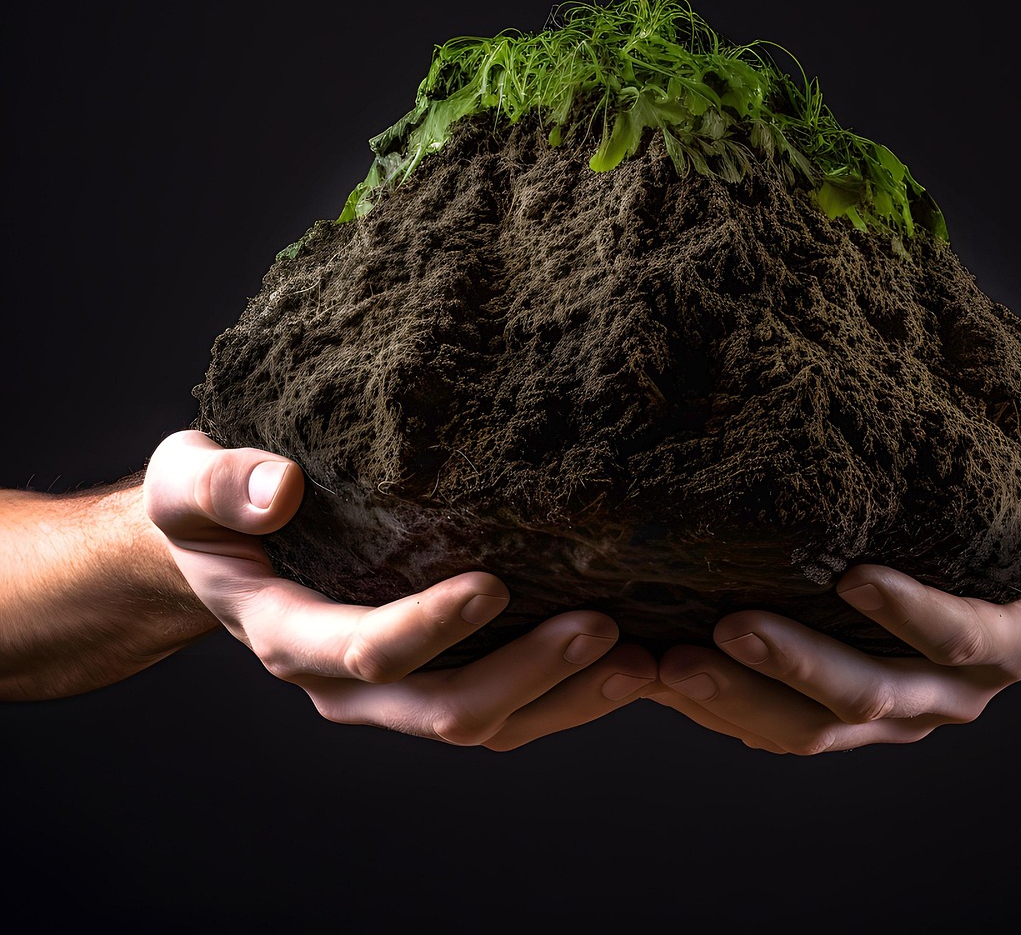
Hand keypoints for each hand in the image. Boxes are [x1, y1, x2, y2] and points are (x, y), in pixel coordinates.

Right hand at [144, 431, 656, 747]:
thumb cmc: (209, 508)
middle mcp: (342, 682)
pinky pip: (502, 707)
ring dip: (565, 699)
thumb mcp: (189, 481)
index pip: (365, 649)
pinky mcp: (428, 676)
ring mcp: (390, 691)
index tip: (495, 582)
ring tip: (644, 662)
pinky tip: (624, 661)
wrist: (219, 551)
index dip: (429, 626)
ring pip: (485, 724)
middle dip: (528, 674)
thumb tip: (278, 488)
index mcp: (289, 636)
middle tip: (604, 627)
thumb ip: (222, 484)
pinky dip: (564, 693)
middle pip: (444, 706)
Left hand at [650, 447, 1020, 752]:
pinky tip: (667, 672)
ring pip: (814, 726)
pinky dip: (729, 706)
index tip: (852, 574)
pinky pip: (786, 722)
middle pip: (869, 696)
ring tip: (669, 664)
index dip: (913, 613)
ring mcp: (898, 706)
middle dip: (793, 668)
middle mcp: (951, 688)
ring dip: (740, 701)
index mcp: (1012, 637)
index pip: (963, 636)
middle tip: (721, 628)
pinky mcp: (852, 706)